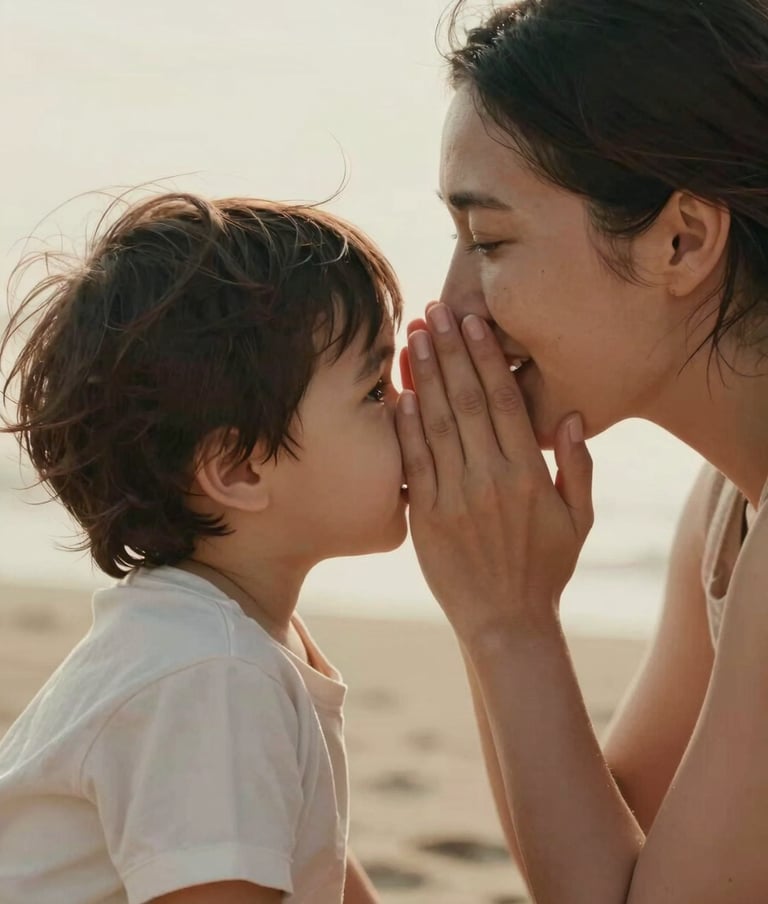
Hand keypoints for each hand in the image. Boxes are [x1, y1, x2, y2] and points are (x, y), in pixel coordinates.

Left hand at [396, 303, 593, 645]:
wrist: (506, 622)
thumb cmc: (546, 568)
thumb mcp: (577, 519)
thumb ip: (576, 465)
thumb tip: (566, 415)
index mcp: (527, 474)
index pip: (503, 400)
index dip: (486, 357)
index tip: (473, 322)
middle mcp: (489, 479)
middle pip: (466, 400)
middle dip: (448, 350)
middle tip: (433, 310)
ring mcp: (455, 497)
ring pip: (436, 423)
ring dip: (424, 375)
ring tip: (413, 336)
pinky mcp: (427, 516)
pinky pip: (414, 461)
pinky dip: (405, 425)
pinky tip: (399, 392)